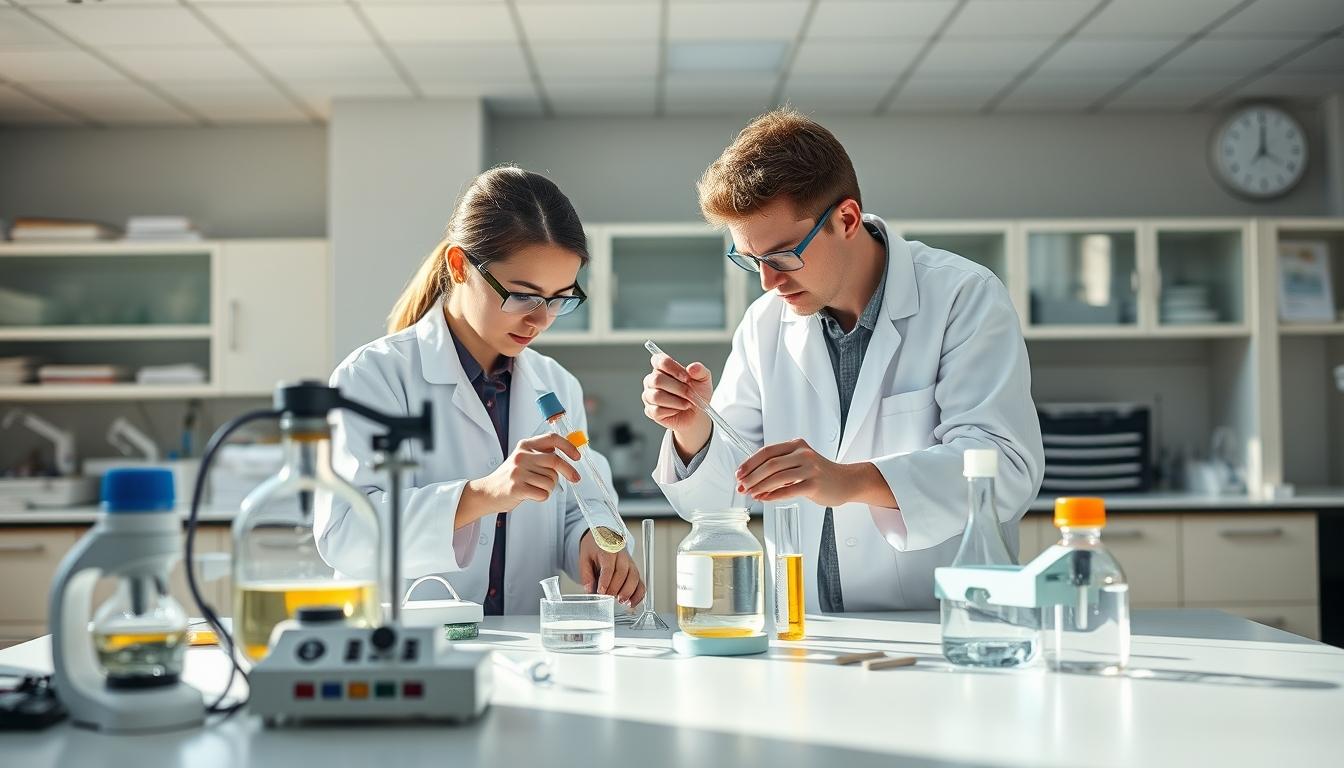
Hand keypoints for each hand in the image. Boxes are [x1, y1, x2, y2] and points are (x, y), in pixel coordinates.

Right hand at [460, 434, 580, 523]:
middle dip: (569, 471)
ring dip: (549, 488)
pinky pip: (543, 493)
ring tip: (536, 488)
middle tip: (575, 478)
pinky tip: (532, 495)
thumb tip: (570, 452)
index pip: (552, 438)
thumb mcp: (524, 459)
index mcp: (525, 445)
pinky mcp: (517, 488)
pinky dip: (542, 496)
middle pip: (555, 461)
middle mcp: (521, 456)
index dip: (568, 447)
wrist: (488, 492)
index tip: (577, 456)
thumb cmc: (511, 477)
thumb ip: (542, 454)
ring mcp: (518, 472)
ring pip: (551, 480)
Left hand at [578, 532, 645, 609]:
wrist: (604, 537)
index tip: (601, 592)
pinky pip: (641, 583)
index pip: (609, 566)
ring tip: (621, 601)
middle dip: (616, 588)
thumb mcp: (584, 558)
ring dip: (629, 592)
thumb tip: (589, 590)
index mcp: (608, 550)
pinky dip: (638, 594)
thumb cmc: (595, 548)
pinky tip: (631, 603)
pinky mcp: (635, 571)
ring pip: (634, 577)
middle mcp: (622, 556)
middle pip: (623, 572)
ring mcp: (630, 563)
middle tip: (608, 598)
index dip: (606, 580)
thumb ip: (586, 575)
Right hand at [641, 352, 712, 460]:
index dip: (671, 367)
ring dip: (675, 400)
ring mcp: (649, 396)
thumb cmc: (699, 394)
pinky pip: (656, 410)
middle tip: (690, 394)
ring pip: (655, 395)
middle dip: (677, 387)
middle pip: (656, 379)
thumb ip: (700, 371)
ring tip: (687, 403)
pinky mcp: (650, 411)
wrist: (699, 416)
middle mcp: (652, 380)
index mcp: (663, 368)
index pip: (657, 359)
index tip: (686, 376)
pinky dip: (671, 410)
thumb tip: (692, 367)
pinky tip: (680, 410)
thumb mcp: (705, 381)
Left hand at [737, 440, 898, 507]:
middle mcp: (803, 454)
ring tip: (750, 493)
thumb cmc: (820, 473)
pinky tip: (764, 499)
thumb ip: (780, 467)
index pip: (767, 451)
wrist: (847, 481)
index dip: (750, 463)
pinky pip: (789, 490)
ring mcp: (810, 468)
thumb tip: (752, 479)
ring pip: (777, 477)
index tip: (739, 473)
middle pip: (770, 464)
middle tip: (741, 486)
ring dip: (760, 486)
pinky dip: (773, 496)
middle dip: (751, 476)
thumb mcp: (800, 462)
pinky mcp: (814, 484)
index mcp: (796, 445)